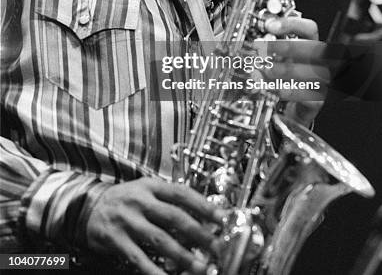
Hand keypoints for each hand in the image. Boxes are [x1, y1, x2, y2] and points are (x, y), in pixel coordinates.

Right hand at [87, 177, 222, 273]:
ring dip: (182, 255)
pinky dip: (154, 271)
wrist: (88, 205)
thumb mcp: (146, 190)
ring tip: (199, 267)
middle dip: (199, 234)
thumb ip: (169, 201)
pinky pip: (139, 258)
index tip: (222, 218)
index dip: (203, 205)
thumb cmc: (125, 199)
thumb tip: (200, 218)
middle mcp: (140, 201)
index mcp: (151, 186)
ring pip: (160, 239)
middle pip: (175, 217)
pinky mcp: (117, 239)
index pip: (182, 193)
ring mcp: (128, 220)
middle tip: (216, 247)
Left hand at [262, 16, 327, 126]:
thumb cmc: (284, 78)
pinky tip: (274, 89)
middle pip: (312, 48)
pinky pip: (307, 95)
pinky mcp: (317, 100)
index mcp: (311, 47)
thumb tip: (254, 41)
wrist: (291, 107)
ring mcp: (320, 81)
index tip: (269, 25)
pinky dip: (289, 91)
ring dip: (284, 70)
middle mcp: (319, 62)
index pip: (309, 29)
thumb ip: (271, 49)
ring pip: (310, 72)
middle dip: (286, 46)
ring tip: (264, 70)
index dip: (290, 24)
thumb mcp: (278, 60)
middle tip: (264, 48)